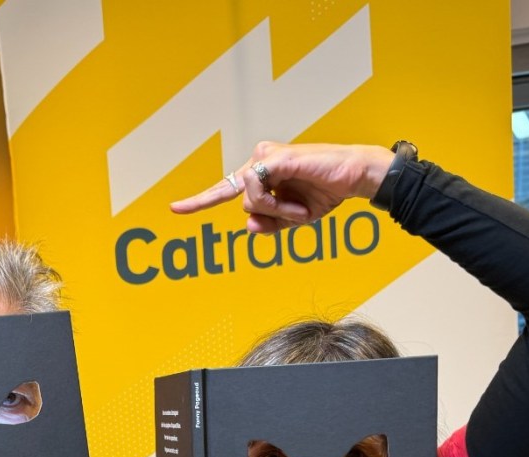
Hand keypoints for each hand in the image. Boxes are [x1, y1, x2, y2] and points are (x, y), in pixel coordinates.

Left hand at [171, 141, 394, 233]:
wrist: (353, 179)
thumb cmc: (324, 193)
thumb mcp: (292, 220)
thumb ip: (268, 225)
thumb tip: (247, 227)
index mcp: (260, 174)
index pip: (225, 189)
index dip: (200, 200)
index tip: (175, 209)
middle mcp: (258, 161)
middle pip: (237, 200)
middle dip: (259, 216)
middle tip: (279, 215)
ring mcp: (265, 156)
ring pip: (247, 201)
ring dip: (276, 214)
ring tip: (300, 211)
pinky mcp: (274, 157)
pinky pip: (256, 190)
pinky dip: (276, 206)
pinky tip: (295, 207)